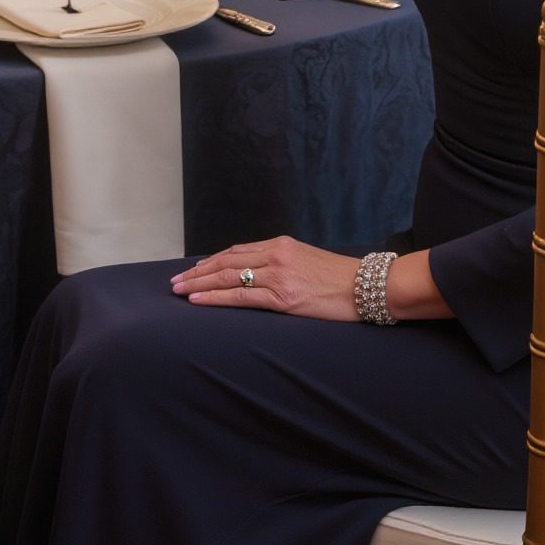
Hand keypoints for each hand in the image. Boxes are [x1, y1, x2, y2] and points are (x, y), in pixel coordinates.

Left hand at [173, 237, 362, 319]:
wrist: (369, 287)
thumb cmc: (341, 278)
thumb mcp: (307, 261)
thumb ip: (282, 263)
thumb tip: (260, 273)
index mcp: (280, 245)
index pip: (236, 251)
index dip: (211, 261)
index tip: (193, 269)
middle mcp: (275, 255)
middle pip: (225, 261)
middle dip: (197, 272)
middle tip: (174, 281)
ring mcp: (278, 275)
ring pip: (228, 277)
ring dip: (199, 284)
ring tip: (179, 290)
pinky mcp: (284, 296)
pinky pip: (241, 296)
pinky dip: (216, 297)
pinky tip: (198, 300)